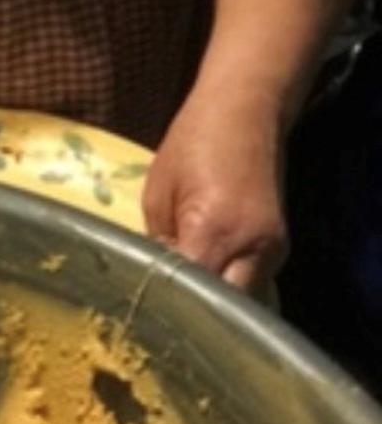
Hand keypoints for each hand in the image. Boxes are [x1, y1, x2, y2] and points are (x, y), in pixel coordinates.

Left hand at [142, 80, 288, 294]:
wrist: (247, 109)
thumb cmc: (193, 142)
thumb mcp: (157, 192)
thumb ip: (159, 243)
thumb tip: (160, 280)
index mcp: (215, 229)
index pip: (193, 291)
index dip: (169, 304)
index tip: (143, 308)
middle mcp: (253, 248)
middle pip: (226, 309)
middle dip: (198, 314)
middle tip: (167, 312)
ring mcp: (274, 250)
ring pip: (245, 302)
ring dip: (218, 305)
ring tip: (187, 301)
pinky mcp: (280, 248)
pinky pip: (255, 285)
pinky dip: (233, 291)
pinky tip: (211, 286)